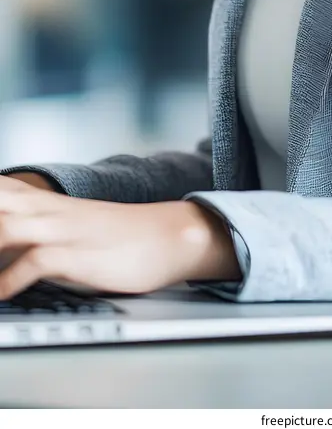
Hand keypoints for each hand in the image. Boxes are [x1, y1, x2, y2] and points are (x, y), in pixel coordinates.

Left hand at [0, 176, 240, 299]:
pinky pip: (35, 263)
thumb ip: (29, 232)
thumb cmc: (114, 239)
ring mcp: (61, 229)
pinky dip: (8, 280)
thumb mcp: (65, 229)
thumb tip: (5, 247)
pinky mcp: (76, 254)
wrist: (166, 236)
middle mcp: (46, 209)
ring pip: (5, 227)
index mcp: (41, 201)